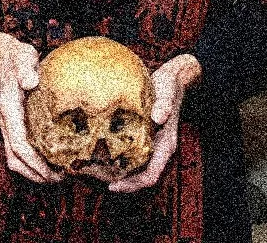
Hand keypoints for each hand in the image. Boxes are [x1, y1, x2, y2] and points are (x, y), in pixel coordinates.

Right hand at [0, 26, 63, 183]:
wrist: (6, 58)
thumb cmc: (18, 58)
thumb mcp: (23, 56)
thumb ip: (25, 67)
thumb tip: (30, 82)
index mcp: (9, 111)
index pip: (18, 144)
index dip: (34, 161)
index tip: (51, 172)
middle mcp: (7, 123)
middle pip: (15, 159)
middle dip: (35, 173)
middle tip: (60, 179)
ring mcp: (10, 127)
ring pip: (16, 158)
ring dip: (34, 171)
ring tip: (58, 176)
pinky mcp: (16, 126)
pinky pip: (22, 151)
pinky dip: (34, 162)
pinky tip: (54, 161)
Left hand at [108, 53, 201, 192]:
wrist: (173, 79)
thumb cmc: (170, 86)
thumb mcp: (168, 91)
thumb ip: (164, 104)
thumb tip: (158, 117)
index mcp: (165, 145)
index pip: (150, 175)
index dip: (132, 185)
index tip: (113, 186)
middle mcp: (157, 148)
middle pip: (138, 176)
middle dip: (120, 182)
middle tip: (95, 180)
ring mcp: (149, 143)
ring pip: (133, 167)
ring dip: (116, 171)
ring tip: (93, 170)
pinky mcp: (141, 135)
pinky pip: (128, 152)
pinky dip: (115, 156)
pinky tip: (98, 150)